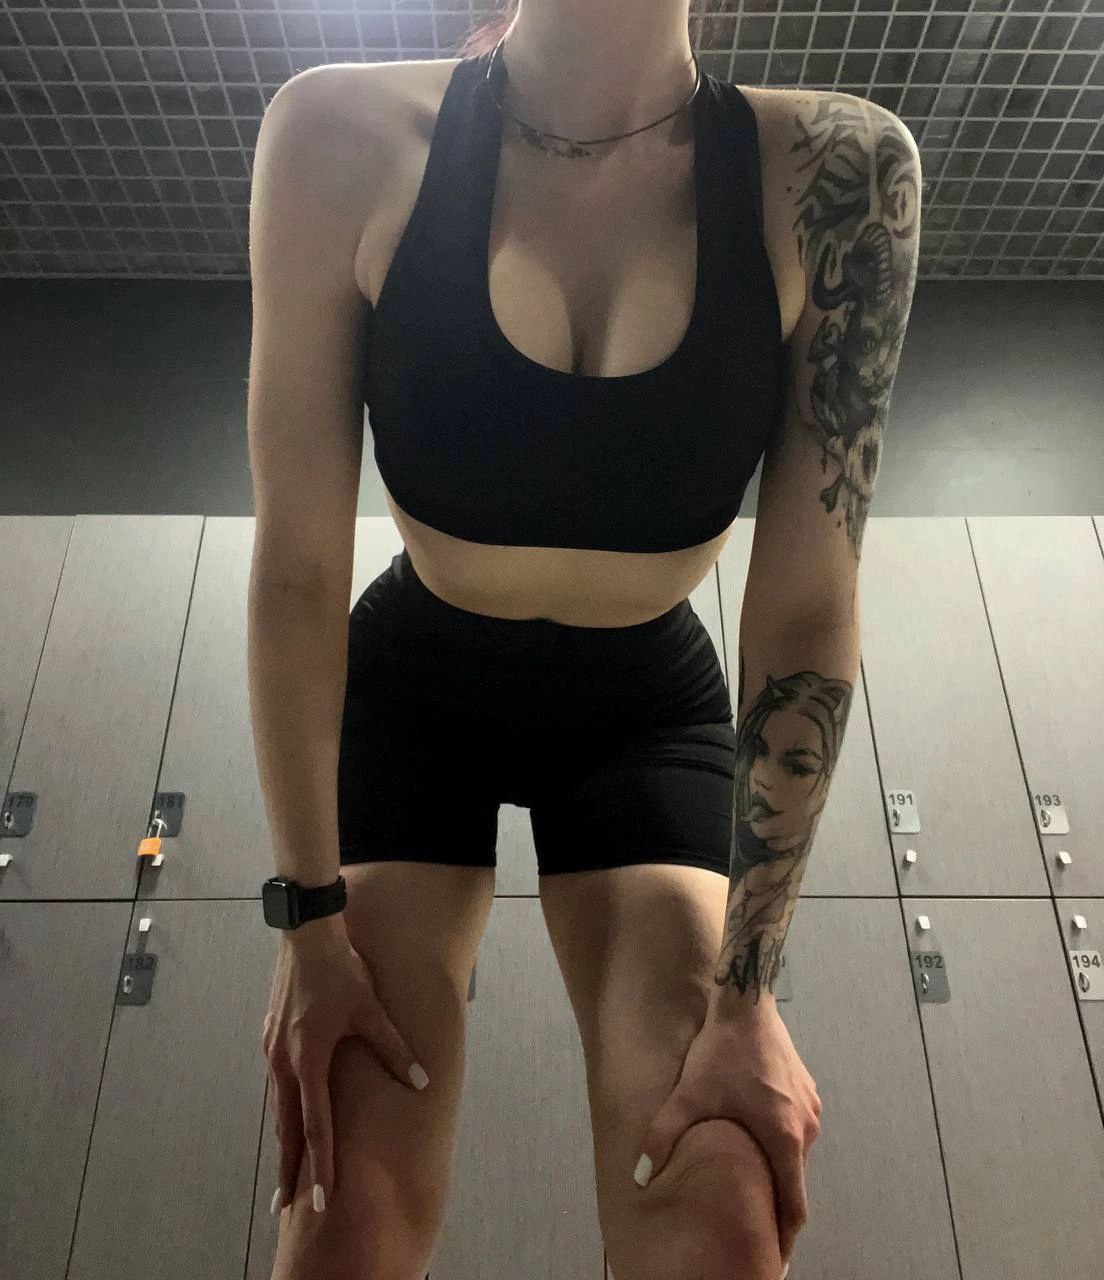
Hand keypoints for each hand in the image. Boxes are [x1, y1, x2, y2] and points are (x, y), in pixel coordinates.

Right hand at [261, 914, 429, 1213]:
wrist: (307, 935)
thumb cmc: (340, 971)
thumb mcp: (371, 1010)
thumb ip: (394, 1049)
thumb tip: (421, 1080)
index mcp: (308, 1060)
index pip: (315, 1126)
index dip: (319, 1165)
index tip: (317, 1200)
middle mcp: (284, 1062)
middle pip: (286, 1127)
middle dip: (287, 1167)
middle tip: (285, 1205)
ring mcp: (272, 1049)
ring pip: (278, 1106)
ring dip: (283, 1138)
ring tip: (286, 1168)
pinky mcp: (271, 1036)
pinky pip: (276, 1083)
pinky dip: (282, 1107)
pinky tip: (288, 1113)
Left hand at [634, 999, 820, 1268]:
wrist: (745, 1002)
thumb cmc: (722, 1051)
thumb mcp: (688, 1096)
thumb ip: (663, 1137)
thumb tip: (640, 1175)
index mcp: (783, 1138)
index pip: (795, 1207)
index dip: (784, 1236)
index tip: (772, 1255)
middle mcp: (805, 1126)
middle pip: (795, 1181)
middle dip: (777, 1205)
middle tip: (755, 1226)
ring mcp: (809, 1106)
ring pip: (796, 1154)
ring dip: (778, 1170)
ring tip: (753, 1184)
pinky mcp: (805, 1089)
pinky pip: (795, 1128)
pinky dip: (780, 1142)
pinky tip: (754, 1139)